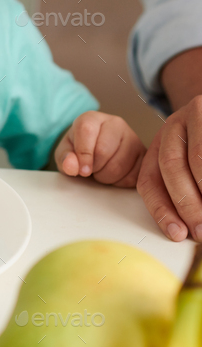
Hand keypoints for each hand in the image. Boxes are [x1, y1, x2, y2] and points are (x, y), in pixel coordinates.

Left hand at [54, 111, 145, 186]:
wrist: (97, 153)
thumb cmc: (79, 151)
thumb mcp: (65, 153)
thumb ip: (65, 158)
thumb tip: (71, 166)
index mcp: (92, 118)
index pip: (86, 131)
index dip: (83, 155)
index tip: (82, 170)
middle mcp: (115, 123)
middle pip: (103, 151)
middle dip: (94, 168)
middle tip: (92, 169)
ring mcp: (133, 137)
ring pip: (120, 166)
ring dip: (107, 177)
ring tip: (103, 170)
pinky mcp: (144, 154)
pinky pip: (134, 175)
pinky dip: (122, 182)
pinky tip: (116, 175)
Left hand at [136, 96, 201, 242]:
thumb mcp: (189, 159)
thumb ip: (184, 189)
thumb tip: (187, 230)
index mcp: (161, 142)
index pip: (149, 179)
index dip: (161, 209)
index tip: (177, 234)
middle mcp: (172, 125)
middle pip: (171, 166)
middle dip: (186, 204)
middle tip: (201, 230)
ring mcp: (194, 112)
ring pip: (197, 158)